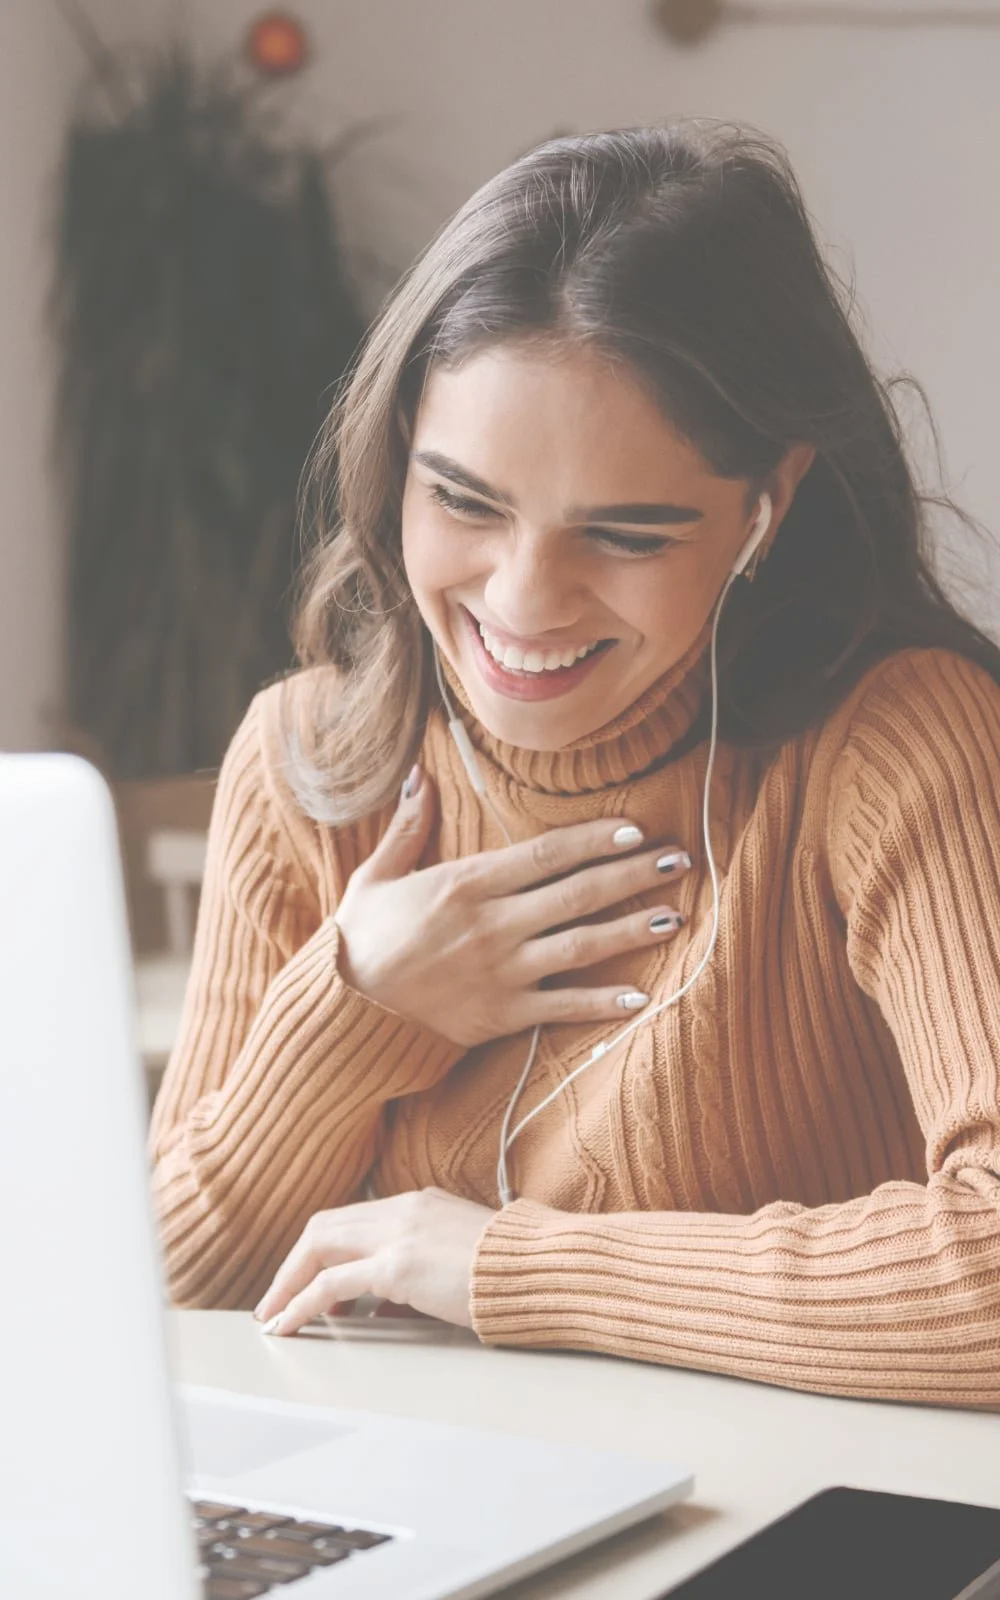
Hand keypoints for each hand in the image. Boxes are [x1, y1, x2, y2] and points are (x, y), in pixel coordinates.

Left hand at [253, 1188, 495, 1333]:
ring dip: (288, 1283)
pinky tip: (288, 1323)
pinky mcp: (398, 1267)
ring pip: (318, 1247)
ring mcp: (399, 1235)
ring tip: (273, 1316)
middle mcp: (403, 1210)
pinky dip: (300, 1302)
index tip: (309, 1281)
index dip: (323, 1250)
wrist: (541, 1268)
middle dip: (293, 1264)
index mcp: (419, 1203)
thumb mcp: (461, 1257)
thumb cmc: (513, 1270)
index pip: (352, 1219)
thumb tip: (389, 1305)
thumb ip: (422, 1270)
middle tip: (276, 1299)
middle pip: (325, 1226)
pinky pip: (330, 1284)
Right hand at [333, 763, 691, 1048]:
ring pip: (582, 946)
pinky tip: (641, 997)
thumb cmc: (360, 940)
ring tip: (675, 915)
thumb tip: (418, 775)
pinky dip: (603, 1003)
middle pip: (578, 893)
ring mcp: (502, 972)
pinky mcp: (502, 1015)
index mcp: (466, 883)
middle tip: (680, 859)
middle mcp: (492, 924)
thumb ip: (407, 826)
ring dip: (632, 929)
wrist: (344, 1012)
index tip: (635, 829)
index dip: (595, 839)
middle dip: (633, 874)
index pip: (546, 854)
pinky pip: (563, 1008)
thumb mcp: (376, 876)